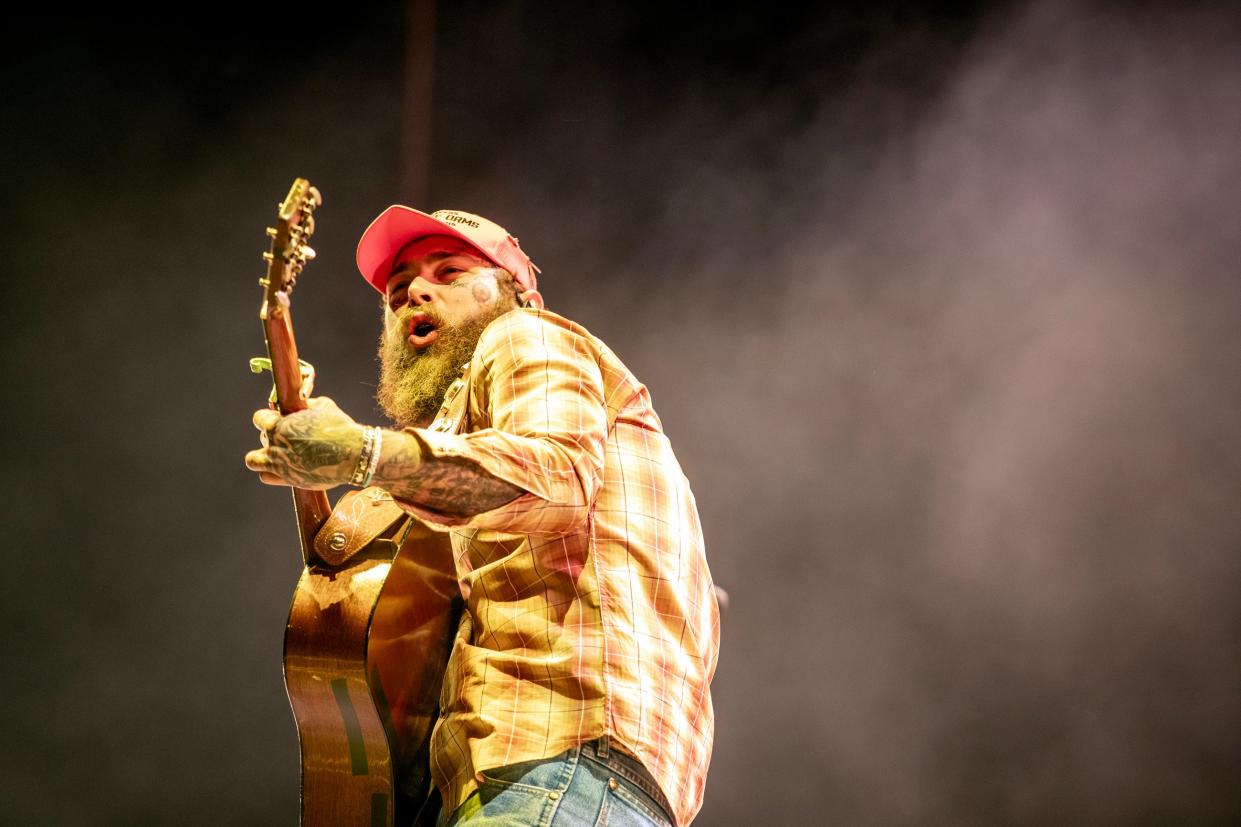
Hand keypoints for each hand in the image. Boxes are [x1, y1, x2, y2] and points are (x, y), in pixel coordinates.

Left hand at [245, 396, 364, 489]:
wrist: (352, 455)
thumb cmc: (340, 427)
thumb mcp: (324, 406)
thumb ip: (306, 405)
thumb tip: (301, 404)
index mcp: (279, 425)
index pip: (259, 418)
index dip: (269, 418)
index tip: (279, 420)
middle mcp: (275, 445)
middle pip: (262, 437)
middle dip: (274, 436)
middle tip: (291, 437)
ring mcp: (280, 464)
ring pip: (253, 460)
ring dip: (262, 456)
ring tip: (277, 455)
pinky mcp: (287, 479)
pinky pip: (265, 476)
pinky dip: (271, 472)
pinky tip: (284, 467)